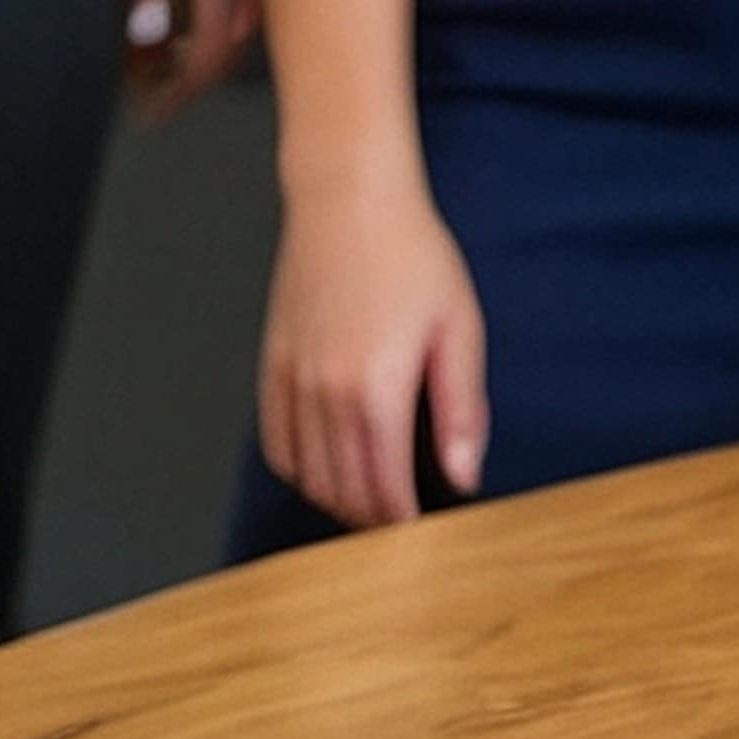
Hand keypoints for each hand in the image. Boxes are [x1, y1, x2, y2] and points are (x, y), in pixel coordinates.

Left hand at [131, 0, 261, 92]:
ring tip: (173, 60)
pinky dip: (237, 24)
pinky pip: (269, 2)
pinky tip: (215, 22)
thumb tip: (144, 39)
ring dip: (215, 53)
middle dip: (194, 79)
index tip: (148, 110)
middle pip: (236, 51)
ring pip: (255, 29)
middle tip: (154, 89)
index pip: (208, 53)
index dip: (179, 90)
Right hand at [258, 161, 488, 523]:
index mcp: (375, 391)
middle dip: (373, 520)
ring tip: (371, 507)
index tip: (424, 536)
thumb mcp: (458, 329)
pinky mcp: (273, 368)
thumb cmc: (412, 258)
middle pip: (343, 491)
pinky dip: (300, 471)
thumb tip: (465, 477)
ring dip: (337, 501)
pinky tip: (327, 473)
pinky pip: (278, 444)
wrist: (348, 203)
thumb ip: (460, 410)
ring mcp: (292, 383)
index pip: (384, 489)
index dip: (404, 523)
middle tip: (403, 530)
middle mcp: (324, 396)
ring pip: (307, 476)